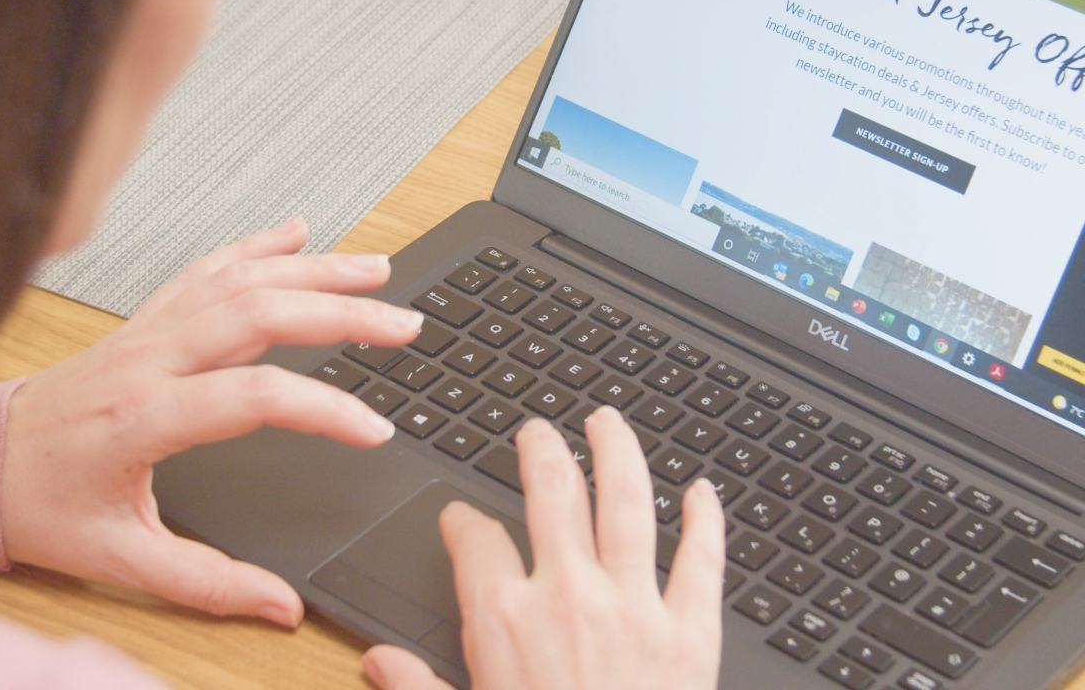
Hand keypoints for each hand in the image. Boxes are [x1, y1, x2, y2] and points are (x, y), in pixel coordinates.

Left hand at [1, 218, 422, 626]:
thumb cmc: (40, 504)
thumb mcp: (119, 558)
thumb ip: (208, 583)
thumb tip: (282, 606)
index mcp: (146, 416)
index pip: (256, 396)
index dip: (325, 408)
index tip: (373, 430)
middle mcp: (151, 359)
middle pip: (262, 315)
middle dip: (343, 313)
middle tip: (404, 325)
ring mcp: (148, 330)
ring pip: (242, 280)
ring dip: (315, 270)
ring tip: (376, 271)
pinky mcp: (146, 320)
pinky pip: (207, 269)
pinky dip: (257, 245)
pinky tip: (296, 233)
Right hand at [362, 406, 726, 689]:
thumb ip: (419, 689)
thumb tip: (377, 662)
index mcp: (505, 620)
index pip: (476, 540)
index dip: (463, 521)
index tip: (462, 517)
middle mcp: (569, 595)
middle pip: (553, 492)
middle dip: (542, 450)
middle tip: (539, 430)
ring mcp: (635, 605)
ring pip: (628, 500)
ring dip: (618, 451)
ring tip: (608, 422)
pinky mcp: (691, 629)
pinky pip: (703, 557)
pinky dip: (707, 519)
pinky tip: (703, 491)